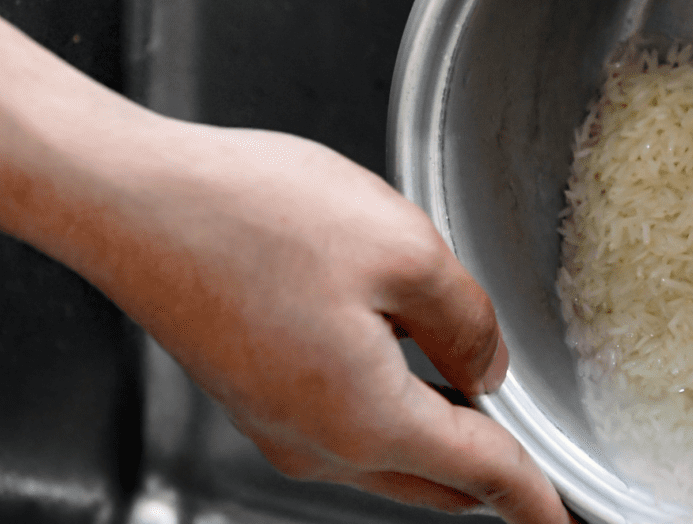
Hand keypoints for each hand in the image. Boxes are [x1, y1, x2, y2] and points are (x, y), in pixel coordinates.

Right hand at [0, 0, 568, 523]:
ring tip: (468, 374)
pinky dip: (390, 405)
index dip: (533, 499)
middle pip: (434, 477)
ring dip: (438, 428)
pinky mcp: (254, 393)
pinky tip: (400, 350)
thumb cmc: (252, 216)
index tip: (561, 523)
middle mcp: (318, 441)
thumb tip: (486, 367)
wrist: (131, 201)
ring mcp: (278, 423)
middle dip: (489, 466)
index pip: (481, 474)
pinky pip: (345, 422)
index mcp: (366, 419)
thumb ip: (467, 322)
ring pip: (388, 451)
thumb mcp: (404, 251)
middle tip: (532, 446)